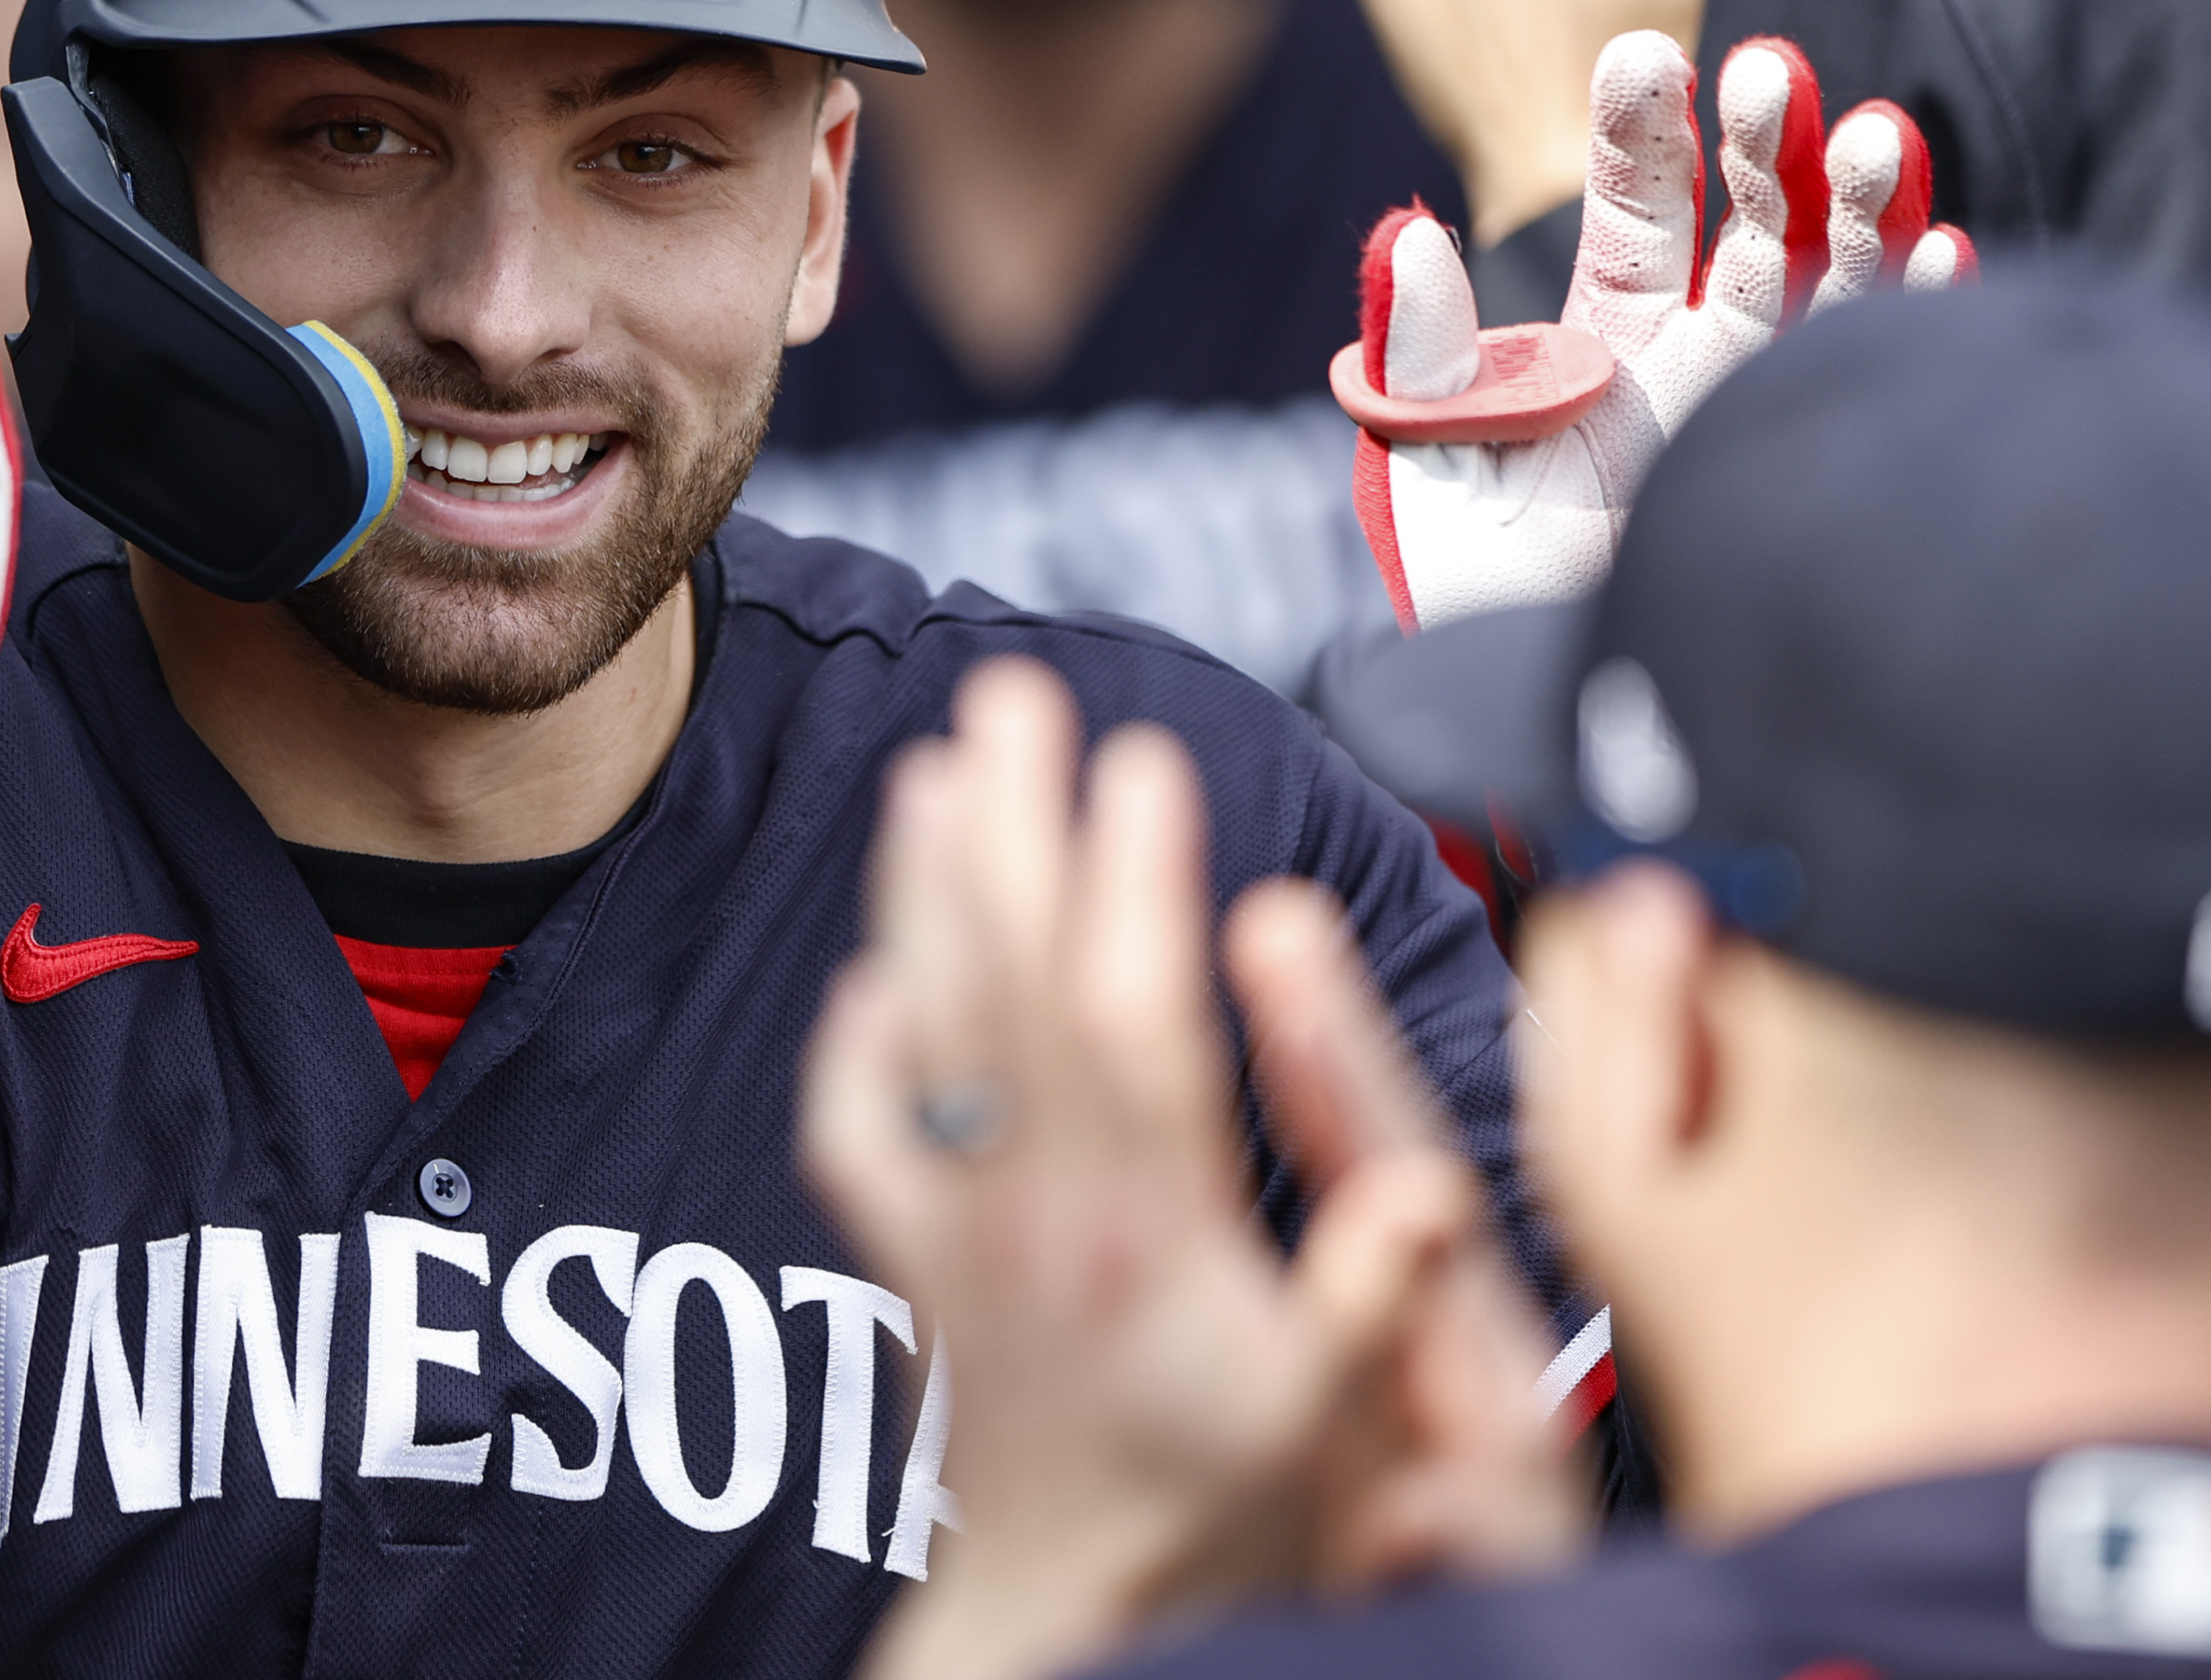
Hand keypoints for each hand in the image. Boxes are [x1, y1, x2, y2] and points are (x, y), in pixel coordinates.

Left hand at [803, 661, 1516, 1679]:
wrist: (1068, 1621)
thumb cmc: (1216, 1514)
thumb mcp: (1326, 1424)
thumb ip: (1372, 1297)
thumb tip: (1430, 1191)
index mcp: (1148, 1224)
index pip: (1131, 1017)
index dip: (1132, 883)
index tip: (1143, 762)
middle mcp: (1036, 1204)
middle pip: (1010, 977)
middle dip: (1011, 823)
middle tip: (1010, 694)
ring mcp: (956, 1226)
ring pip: (927, 1022)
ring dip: (925, 886)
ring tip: (931, 768)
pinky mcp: (905, 1260)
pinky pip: (852, 1129)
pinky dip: (854, 1036)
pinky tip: (876, 966)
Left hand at [1344, 33, 1972, 628]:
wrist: (1538, 697)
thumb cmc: (1472, 579)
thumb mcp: (1426, 450)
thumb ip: (1420, 350)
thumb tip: (1403, 235)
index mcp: (1603, 332)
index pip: (1636, 205)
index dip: (1642, 128)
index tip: (1642, 52)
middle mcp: (1699, 352)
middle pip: (1748, 220)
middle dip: (1763, 142)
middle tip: (1769, 65)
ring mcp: (1765, 406)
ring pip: (1830, 278)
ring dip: (1858, 202)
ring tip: (1876, 131)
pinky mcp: (1804, 463)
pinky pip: (1872, 373)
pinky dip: (1914, 310)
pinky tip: (1936, 250)